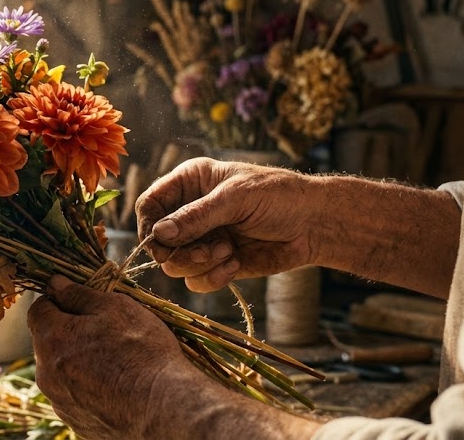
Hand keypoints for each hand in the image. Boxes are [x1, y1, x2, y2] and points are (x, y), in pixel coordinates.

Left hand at [26, 275, 202, 439]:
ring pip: (60, 371)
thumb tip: (55, 283)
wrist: (164, 410)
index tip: (80, 301)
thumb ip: (79, 294)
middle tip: (104, 331)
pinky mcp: (75, 422)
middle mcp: (46, 374)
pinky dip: (88, 387)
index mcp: (51, 340)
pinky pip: (74, 396)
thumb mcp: (115, 309)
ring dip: (77, 360)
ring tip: (114, 361)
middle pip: (48, 341)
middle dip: (69, 331)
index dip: (58, 300)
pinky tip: (115, 386)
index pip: (38, 309)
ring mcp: (59, 402)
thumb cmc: (142, 352)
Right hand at [135, 158, 319, 291]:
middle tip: (205, 250)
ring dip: (200, 263)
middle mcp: (190, 211)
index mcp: (190, 183)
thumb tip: (158, 234)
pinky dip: (213, 277)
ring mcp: (202, 239)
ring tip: (229, 252)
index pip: (150, 205)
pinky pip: (196, 281)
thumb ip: (196, 217)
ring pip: (175, 264)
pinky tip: (235, 265)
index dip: (148, 226)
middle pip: (158, 241)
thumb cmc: (278, 197)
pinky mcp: (216, 263)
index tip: (160, 245)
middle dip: (180, 250)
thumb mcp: (235, 199)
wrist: (315, 225)